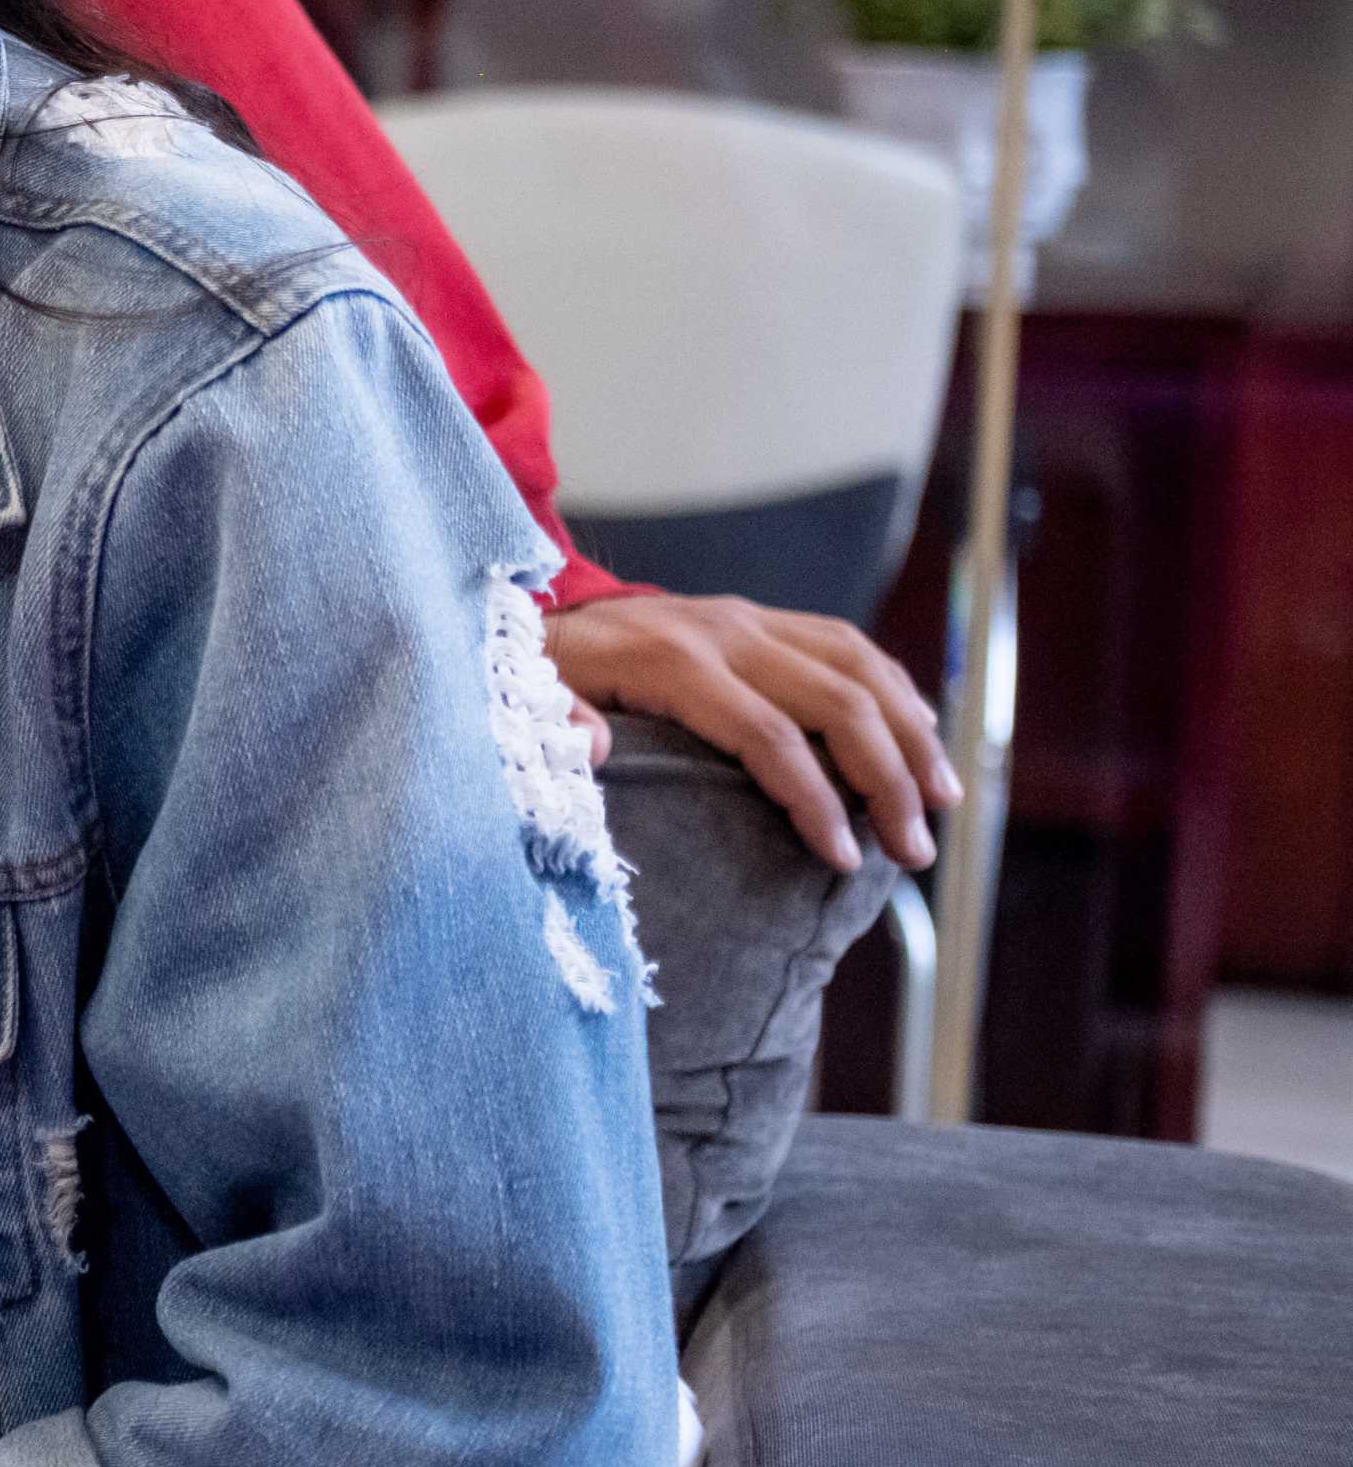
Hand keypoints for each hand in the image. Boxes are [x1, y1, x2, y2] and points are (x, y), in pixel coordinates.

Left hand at [545, 590, 953, 874]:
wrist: (530, 606)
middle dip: (888, 780)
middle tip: (913, 851)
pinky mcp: (759, 616)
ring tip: (943, 802)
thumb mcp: (523, 701)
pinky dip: (895, 692)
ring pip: (859, 667)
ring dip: (912, 734)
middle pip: (836, 702)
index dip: (814, 801)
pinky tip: (921, 739)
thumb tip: (598, 753)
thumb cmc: (531, 675)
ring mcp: (747, 618)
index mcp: (671, 660)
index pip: (768, 736)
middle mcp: (723, 631)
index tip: (843, 861)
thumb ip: (555, 725)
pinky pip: (848, 646)